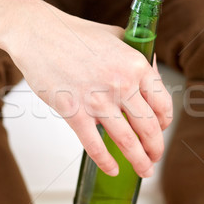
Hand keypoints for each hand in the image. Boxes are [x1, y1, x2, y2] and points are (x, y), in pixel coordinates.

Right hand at [5, 2, 172, 176]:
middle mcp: (121, 84)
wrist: (38, 34)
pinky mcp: (74, 112)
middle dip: (155, 148)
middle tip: (155, 158)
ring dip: (139, 161)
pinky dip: (106, 162)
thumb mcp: (119, 36)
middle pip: (148, 127)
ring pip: (127, 141)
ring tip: (144, 169)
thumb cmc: (75, 34)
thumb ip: (140, 57)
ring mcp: (97, 100)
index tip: (162, 129)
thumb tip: (154, 80)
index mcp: (136, 65)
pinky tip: (114, 169)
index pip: (162, 103)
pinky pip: (95, 146)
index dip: (165, 123)